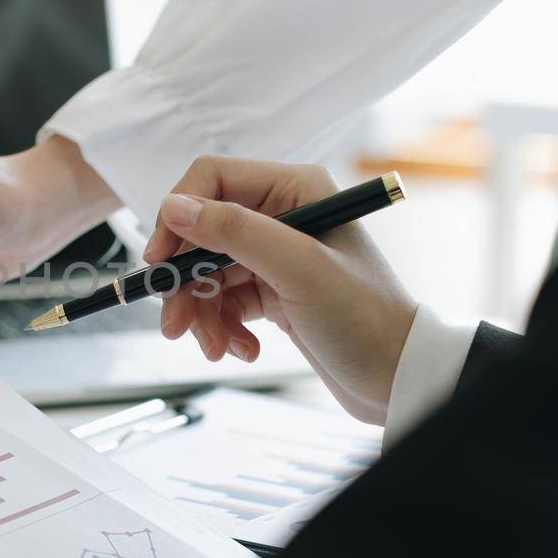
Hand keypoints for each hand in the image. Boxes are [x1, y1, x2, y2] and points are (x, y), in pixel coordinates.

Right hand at [145, 157, 416, 423]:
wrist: (398, 378)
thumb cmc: (366, 319)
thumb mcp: (299, 270)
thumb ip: (236, 232)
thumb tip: (176, 207)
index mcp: (295, 189)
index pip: (212, 180)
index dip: (177, 216)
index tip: (159, 261)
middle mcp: (283, 214)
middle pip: (201, 233)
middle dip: (185, 281)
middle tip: (174, 323)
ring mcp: (275, 255)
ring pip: (205, 272)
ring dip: (201, 313)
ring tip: (216, 346)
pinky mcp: (271, 290)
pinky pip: (222, 301)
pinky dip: (222, 327)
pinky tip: (241, 349)